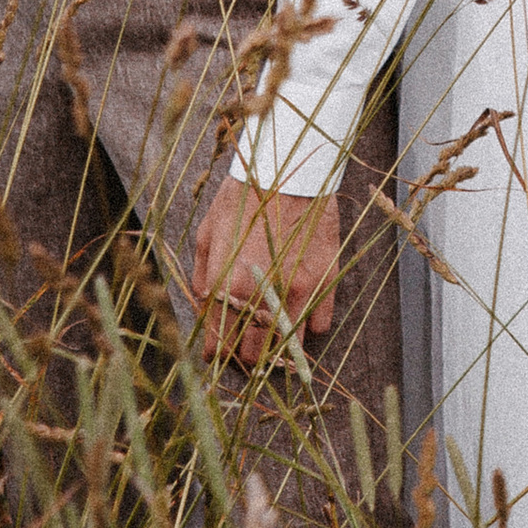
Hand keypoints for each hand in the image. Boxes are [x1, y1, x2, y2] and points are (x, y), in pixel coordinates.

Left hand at [191, 178, 339, 363]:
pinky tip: (298, 312)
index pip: (219, 344)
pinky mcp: (324, 283)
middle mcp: (261, 295)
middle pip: (253, 355)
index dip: (216, 353)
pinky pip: (318, 327)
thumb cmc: (243, 198)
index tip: (216, 351)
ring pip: (287, 347)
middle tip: (243, 344)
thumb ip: (203, 277)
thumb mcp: (209, 232)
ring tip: (271, 334)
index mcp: (227, 284)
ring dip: (277, 347)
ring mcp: (297, 292)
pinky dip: (308, 326)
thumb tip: (204, 309)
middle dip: (244, 355)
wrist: (289, 172)